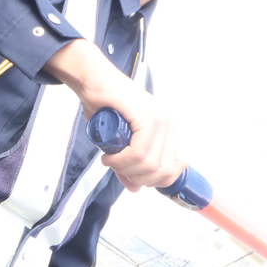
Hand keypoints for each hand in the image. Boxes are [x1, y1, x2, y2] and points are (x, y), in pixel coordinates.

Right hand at [43, 39, 185, 191]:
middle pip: (164, 171)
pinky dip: (122, 161)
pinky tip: (110, 157)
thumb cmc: (104, 105)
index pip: (174, 168)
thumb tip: (136, 188)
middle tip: (118, 170)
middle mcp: (168, 121)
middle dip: (139, 178)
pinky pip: (139, 152)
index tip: (134, 179)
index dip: (154, 181)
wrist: (92, 79)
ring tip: (110, 161)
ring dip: (126, 169)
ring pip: (151, 164)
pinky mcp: (147, 116)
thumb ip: (130, 164)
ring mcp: (160, 117)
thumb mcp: (119, 142)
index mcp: (166, 127)